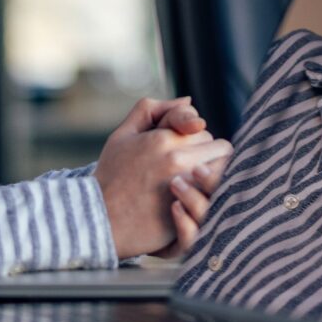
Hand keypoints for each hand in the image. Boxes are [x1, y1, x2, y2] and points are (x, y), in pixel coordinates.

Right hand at [95, 97, 232, 258]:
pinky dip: (214, 193)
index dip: (193, 136)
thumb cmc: (110, 176)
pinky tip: (199, 198)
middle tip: (185, 167)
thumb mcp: (122, 135)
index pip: (201, 127)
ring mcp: (187, 186)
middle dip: (204, 153)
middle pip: (216, 146)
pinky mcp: (192, 211)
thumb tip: (189, 100)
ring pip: (222, 169)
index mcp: (162, 138)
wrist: (100, 221)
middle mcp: (177, 158)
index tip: (181, 148)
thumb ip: (152, 110)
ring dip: (213, 173)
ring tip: (196, 182)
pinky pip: (220, 194)